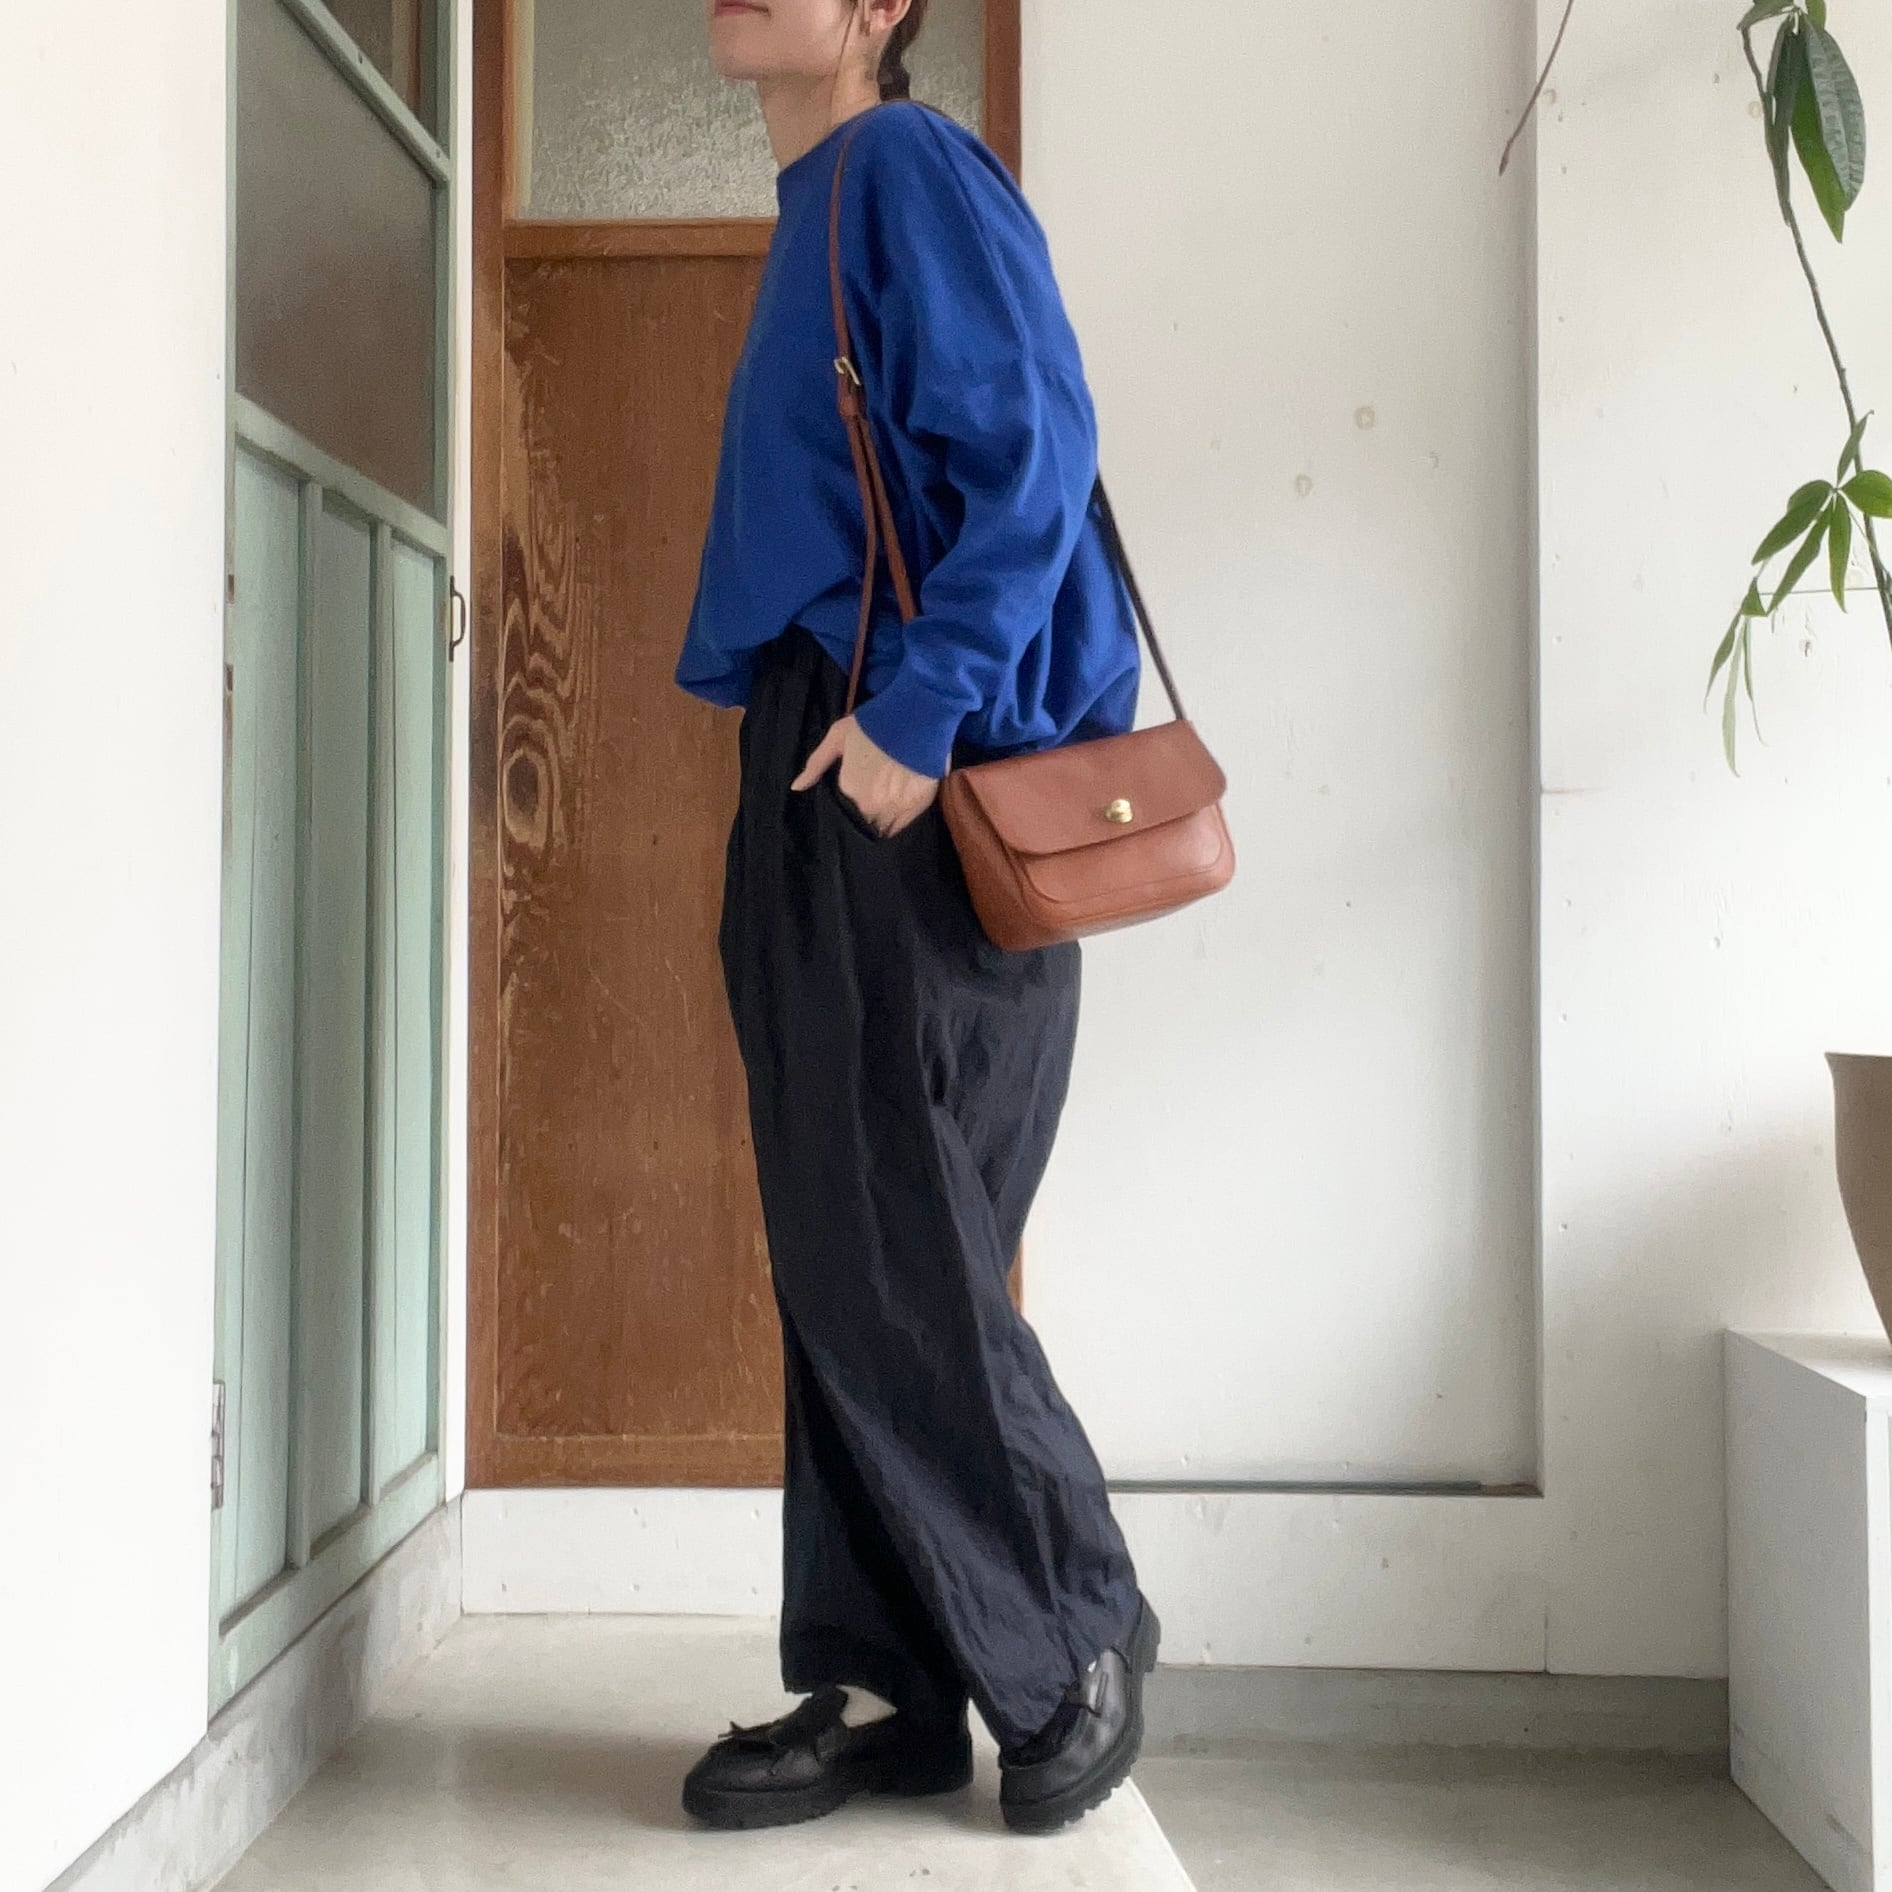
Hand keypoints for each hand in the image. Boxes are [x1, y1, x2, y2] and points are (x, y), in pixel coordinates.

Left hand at [790, 714, 938, 836]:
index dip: (848, 803)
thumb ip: (816, 764)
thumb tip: (796, 787)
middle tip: (870, 798)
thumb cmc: (875, 724)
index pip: (844, 809)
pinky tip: (898, 806)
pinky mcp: (916, 808)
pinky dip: (897, 820)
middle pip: (863, 819)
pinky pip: (900, 825)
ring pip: (881, 826)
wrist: (917, 718)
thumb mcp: (838, 736)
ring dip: (880, 819)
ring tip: (884, 804)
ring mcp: (894, 809)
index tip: (853, 796)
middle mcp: (869, 805)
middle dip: (863, 813)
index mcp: (849, 789)